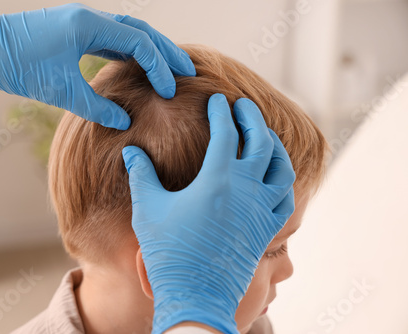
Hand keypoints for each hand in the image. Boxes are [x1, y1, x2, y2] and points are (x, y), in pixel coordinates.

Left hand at [0, 4, 194, 128]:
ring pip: (126, 33)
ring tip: (169, 69)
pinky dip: (129, 53)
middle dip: (165, 51)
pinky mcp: (73, 33)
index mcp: (88, 24)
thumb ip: (96, 107)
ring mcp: (81, 23)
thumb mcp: (59, 89)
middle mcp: (89, 18)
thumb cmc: (15, 64)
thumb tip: (125, 122)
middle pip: (140, 30)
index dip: (159, 65)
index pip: (138, 41)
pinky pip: (110, 40)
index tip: (170, 89)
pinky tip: (137, 67)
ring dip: (149, 50)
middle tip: (188, 70)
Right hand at [122, 94, 295, 333]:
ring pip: (281, 168)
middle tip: (244, 107)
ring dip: (275, 146)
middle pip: (261, 142)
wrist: (195, 296)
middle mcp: (246, 190)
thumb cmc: (168, 253)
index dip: (222, 112)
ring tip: (264, 136)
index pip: (227, 132)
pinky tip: (273, 178)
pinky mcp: (266, 231)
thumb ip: (142, 175)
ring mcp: (261, 211)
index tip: (218, 100)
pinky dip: (283, 181)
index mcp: (217, 180)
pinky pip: (286, 199)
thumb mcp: (148, 210)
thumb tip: (131, 152)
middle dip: (253, 118)